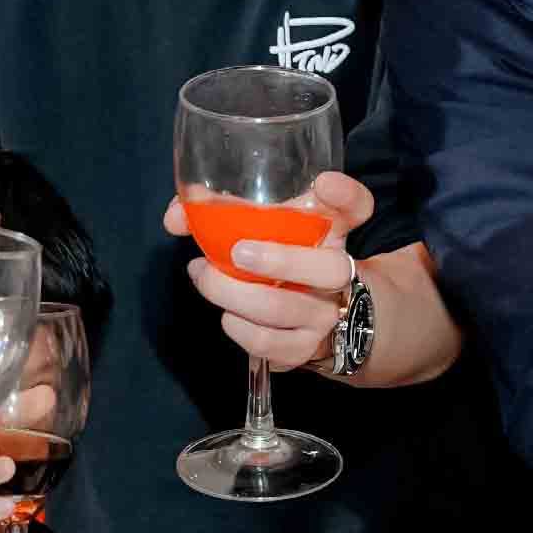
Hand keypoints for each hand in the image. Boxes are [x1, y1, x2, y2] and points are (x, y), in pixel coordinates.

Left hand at [166, 170, 371, 372]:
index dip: (344, 194)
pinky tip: (226, 313)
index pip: (357, 207)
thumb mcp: (269, 230)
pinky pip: (267, 343)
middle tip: (238, 252)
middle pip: (330, 268)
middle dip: (280, 261)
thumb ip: (225, 211)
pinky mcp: (303, 350)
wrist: (317, 318)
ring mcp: (325, 316)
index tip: (321, 183)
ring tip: (204, 276)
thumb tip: (175, 216)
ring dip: (234, 293)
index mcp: (335, 233)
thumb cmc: (284, 261)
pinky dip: (237, 327)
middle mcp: (339, 273)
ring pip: (284, 309)